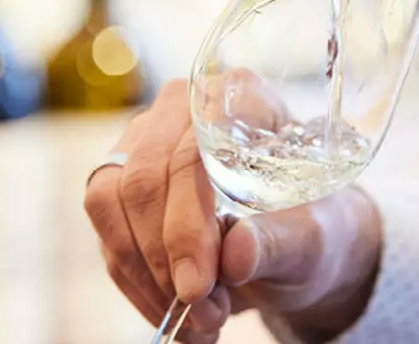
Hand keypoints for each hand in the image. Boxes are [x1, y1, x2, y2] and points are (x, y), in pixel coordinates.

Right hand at [84, 79, 381, 342]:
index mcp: (240, 98)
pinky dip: (135, 281)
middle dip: (166, 258)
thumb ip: (278, 242)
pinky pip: (107, 231)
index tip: (199, 287)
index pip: (193, 152)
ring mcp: (145, 140)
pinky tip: (169, 310)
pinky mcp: (121, 180)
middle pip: (144, 176)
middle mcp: (185, 108)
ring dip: (146, 273)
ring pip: (111, 201)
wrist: (295, 243)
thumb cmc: (310, 225)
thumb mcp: (312, 238)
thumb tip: (237, 254)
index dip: (187, 223)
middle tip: (203, 314)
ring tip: (195, 321)